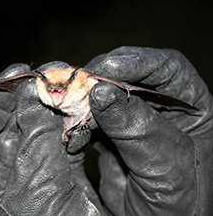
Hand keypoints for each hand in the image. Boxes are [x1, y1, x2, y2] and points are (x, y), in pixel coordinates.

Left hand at [0, 62, 103, 214]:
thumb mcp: (35, 185)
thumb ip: (35, 137)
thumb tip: (33, 94)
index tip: (19, 71)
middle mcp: (9, 169)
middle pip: (12, 121)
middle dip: (27, 95)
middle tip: (47, 74)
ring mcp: (37, 167)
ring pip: (40, 128)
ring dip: (53, 107)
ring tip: (66, 87)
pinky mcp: (61, 170)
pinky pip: (62, 139)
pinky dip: (70, 124)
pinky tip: (79, 112)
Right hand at [86, 46, 212, 215]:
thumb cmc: (178, 203)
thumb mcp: (166, 168)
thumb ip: (137, 129)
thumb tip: (101, 92)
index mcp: (189, 108)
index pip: (166, 67)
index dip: (138, 60)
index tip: (107, 68)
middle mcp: (159, 108)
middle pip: (130, 76)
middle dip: (103, 78)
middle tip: (80, 86)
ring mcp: (131, 119)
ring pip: (105, 95)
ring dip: (86, 99)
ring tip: (73, 111)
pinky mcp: (111, 132)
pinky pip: (91, 117)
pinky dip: (78, 120)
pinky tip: (73, 130)